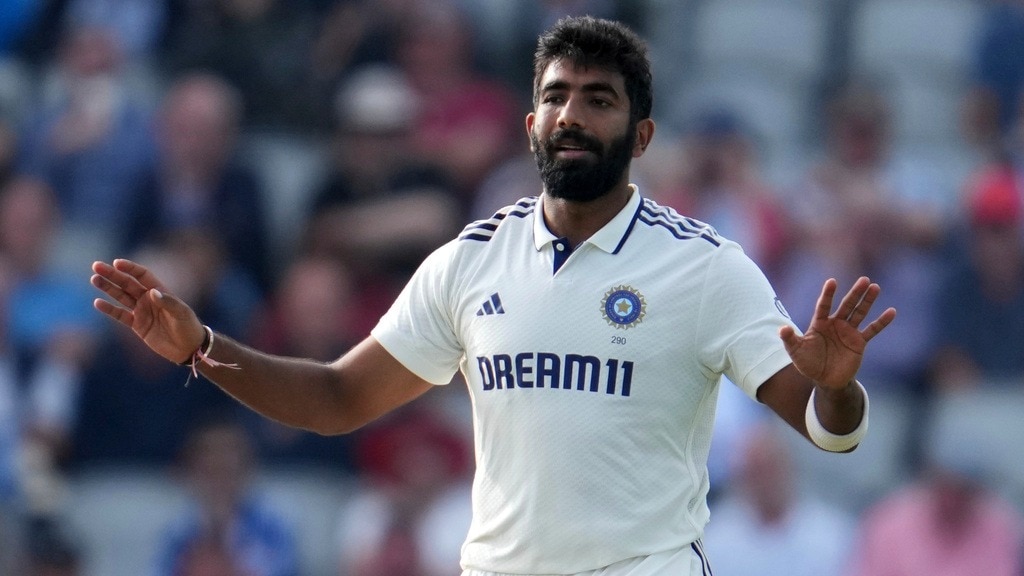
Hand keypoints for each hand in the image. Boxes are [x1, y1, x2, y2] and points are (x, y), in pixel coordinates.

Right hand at [91, 259, 204, 363]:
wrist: (188, 347)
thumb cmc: (188, 326)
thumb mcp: (181, 313)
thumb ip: (167, 302)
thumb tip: (151, 293)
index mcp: (160, 291)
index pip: (142, 275)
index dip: (130, 268)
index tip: (116, 262)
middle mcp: (148, 299)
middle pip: (127, 283)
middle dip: (112, 274)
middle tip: (96, 266)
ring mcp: (141, 311)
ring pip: (121, 296)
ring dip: (108, 288)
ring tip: (94, 279)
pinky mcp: (137, 325)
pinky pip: (120, 315)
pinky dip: (109, 309)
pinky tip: (97, 302)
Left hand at [779, 277, 895, 390]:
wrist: (825, 379)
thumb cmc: (808, 363)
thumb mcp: (796, 352)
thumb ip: (790, 339)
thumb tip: (782, 329)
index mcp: (819, 323)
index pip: (824, 305)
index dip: (828, 294)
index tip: (832, 281)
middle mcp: (835, 324)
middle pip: (846, 305)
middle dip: (854, 293)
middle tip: (864, 280)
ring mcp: (848, 332)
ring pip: (860, 313)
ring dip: (867, 301)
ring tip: (875, 287)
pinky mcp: (859, 342)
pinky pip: (872, 330)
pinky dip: (881, 322)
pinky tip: (891, 311)